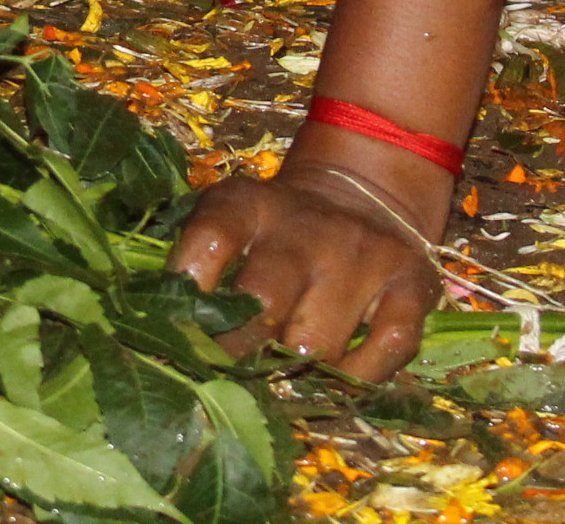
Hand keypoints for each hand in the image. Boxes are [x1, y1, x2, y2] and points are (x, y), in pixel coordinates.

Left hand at [174, 146, 444, 379]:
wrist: (363, 188)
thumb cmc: (277, 226)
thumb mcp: (231, 217)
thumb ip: (196, 260)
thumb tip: (153, 326)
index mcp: (250, 205)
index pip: (211, 237)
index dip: (188, 287)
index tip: (178, 326)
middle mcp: (308, 227)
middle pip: (264, 302)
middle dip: (238, 350)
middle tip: (228, 370)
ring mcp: (363, 255)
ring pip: (319, 341)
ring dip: (295, 369)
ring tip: (280, 369)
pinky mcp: (412, 284)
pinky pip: (386, 348)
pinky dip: (358, 376)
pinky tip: (336, 374)